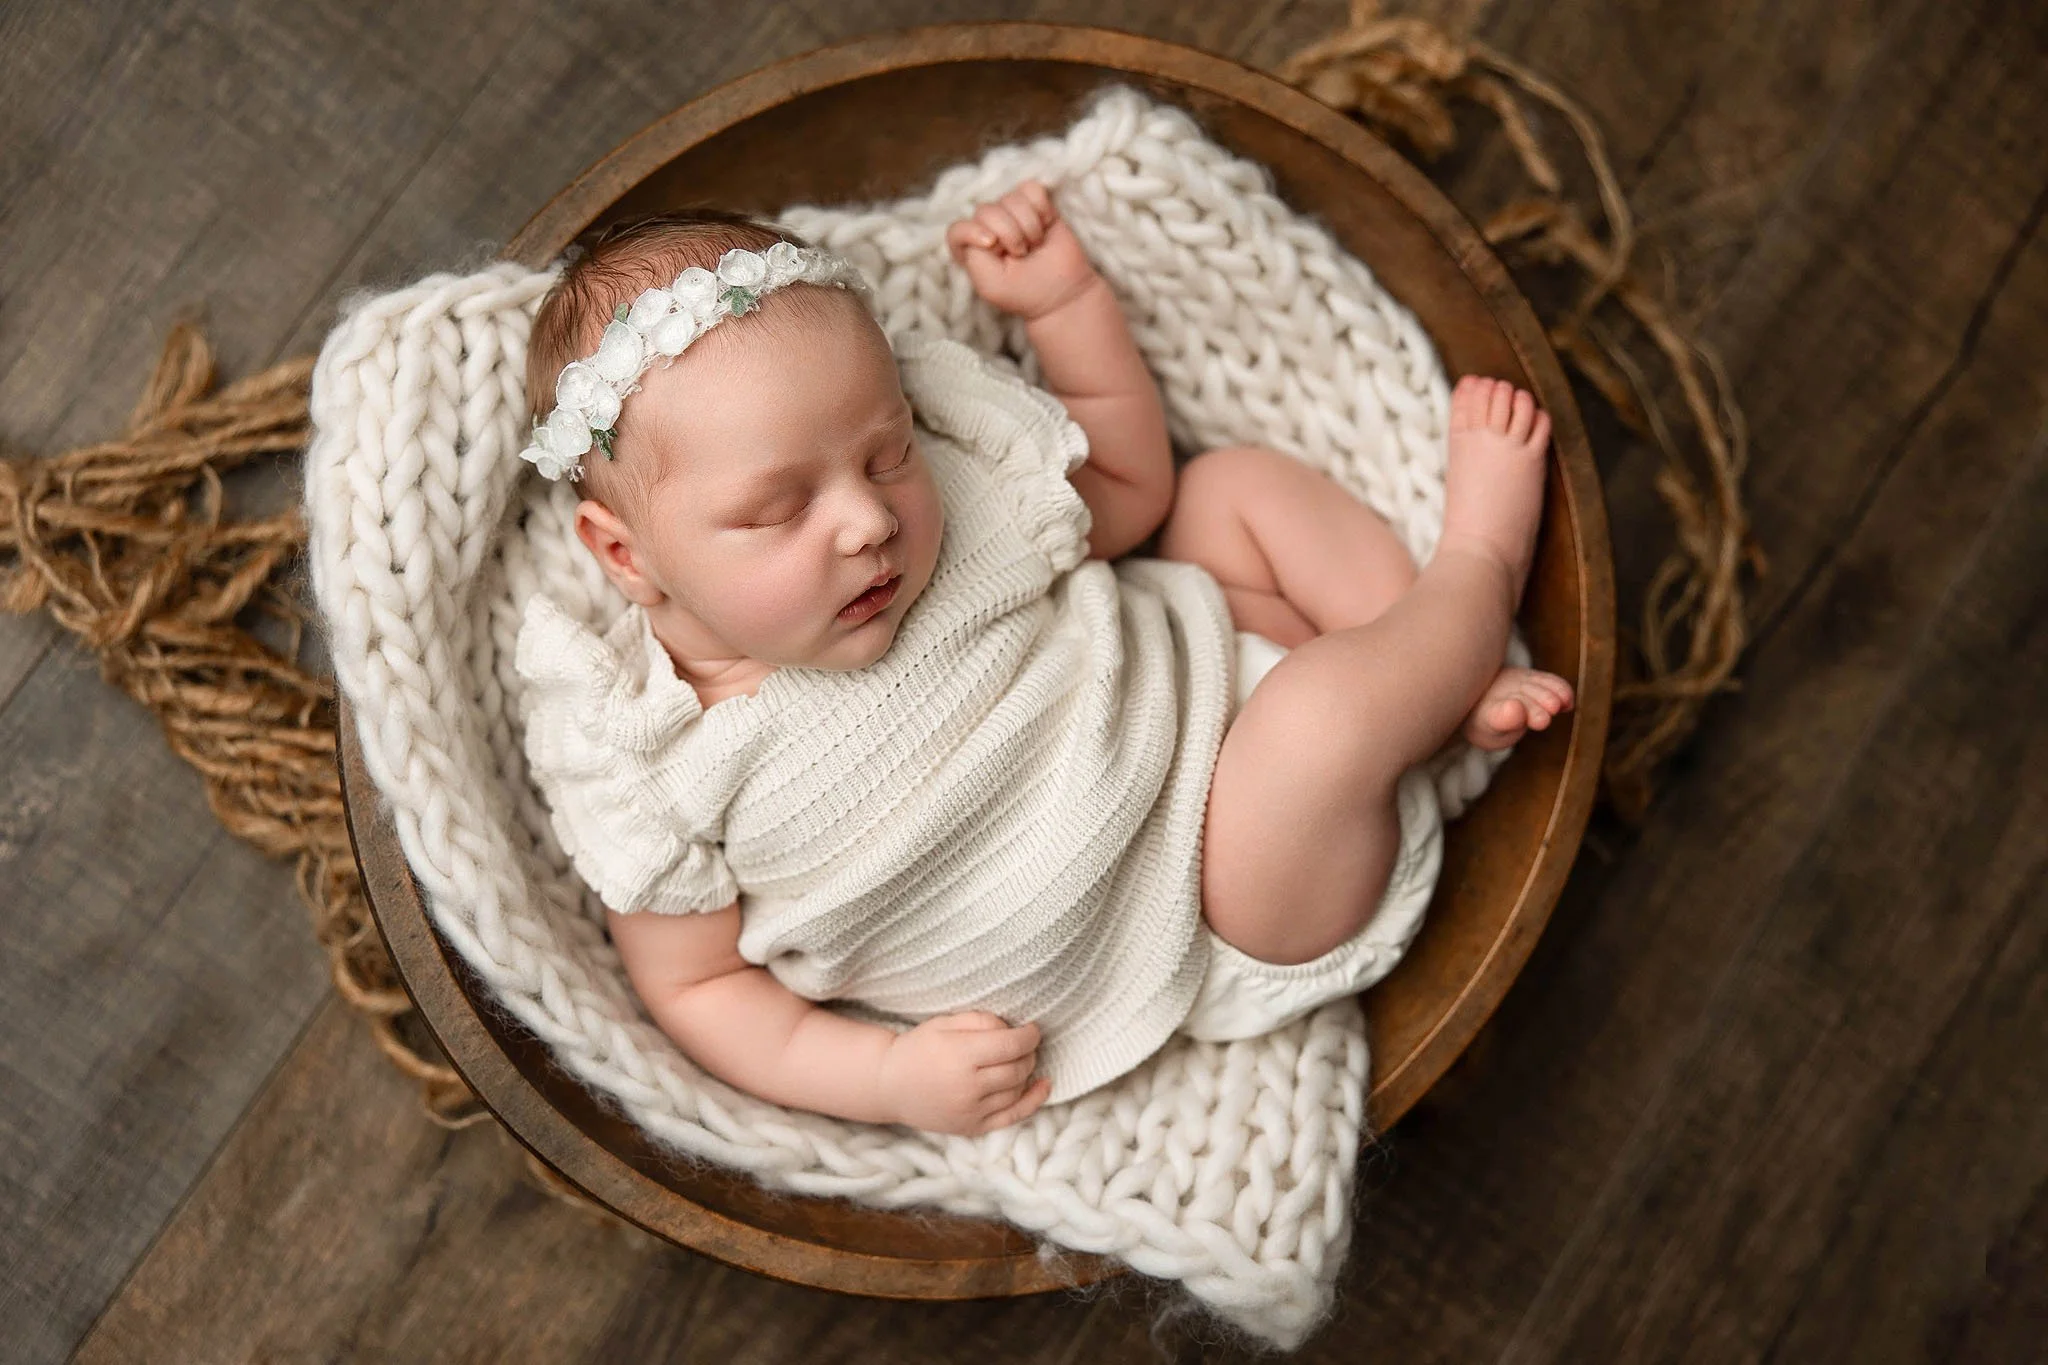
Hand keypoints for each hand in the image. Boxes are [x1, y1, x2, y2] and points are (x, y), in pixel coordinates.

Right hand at [877, 1010, 1052, 1134]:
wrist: (890, 1085)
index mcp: (960, 1055)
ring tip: (1020, 1060)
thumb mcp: (945, 1023)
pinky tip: (1044, 1086)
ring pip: (1017, 1089)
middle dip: (1028, 1052)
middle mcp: (968, 1086)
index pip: (1011, 1045)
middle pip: (1018, 1068)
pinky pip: (1013, 1116)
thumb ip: (982, 1021)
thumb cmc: (919, 1048)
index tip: (1032, 1029)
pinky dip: (1033, 1101)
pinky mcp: (971, 1127)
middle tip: (1024, 1043)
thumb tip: (1014, 1029)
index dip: (1029, 1035)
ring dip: (1026, 1072)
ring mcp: (971, 1111)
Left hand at [944, 180, 1100, 321]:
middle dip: (1009, 233)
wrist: (1064, 293)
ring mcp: (1011, 215)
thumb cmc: (1024, 293)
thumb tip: (985, 227)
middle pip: (986, 210)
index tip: (995, 246)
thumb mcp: (989, 284)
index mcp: (972, 250)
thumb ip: (973, 255)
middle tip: (1022, 254)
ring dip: (1028, 224)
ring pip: (1012, 198)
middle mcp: (988, 229)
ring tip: (1034, 244)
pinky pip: (1032, 189)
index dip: (974, 233)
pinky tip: (1045, 226)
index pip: (957, 230)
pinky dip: (1042, 208)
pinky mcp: (1036, 206)